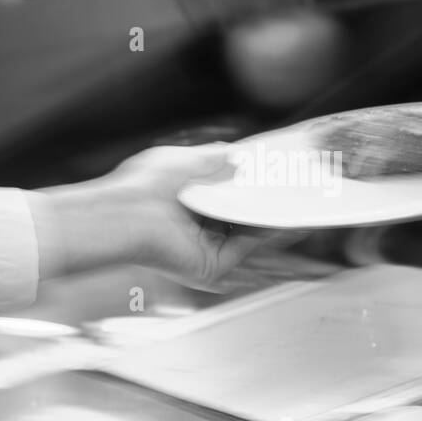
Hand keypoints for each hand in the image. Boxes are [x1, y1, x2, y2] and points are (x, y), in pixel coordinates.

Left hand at [104, 144, 273, 288]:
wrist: (126, 215)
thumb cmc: (141, 187)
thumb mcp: (182, 159)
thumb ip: (211, 156)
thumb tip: (235, 154)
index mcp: (183, 204)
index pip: (221, 195)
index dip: (244, 184)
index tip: (268, 172)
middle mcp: (194, 229)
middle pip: (237, 216)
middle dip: (262, 201)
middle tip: (288, 185)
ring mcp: (204, 249)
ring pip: (245, 233)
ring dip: (269, 217)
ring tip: (295, 197)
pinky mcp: (211, 266)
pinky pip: (245, 248)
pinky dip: (265, 233)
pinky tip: (281, 216)